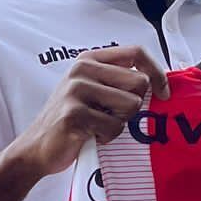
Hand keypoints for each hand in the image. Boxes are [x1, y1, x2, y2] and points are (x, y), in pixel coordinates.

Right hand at [7, 45, 169, 179]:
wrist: (36, 147)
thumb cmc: (71, 121)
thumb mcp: (92, 91)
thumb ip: (118, 81)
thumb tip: (159, 83)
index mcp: (89, 59)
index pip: (136, 53)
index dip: (157, 72)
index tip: (164, 92)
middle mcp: (82, 69)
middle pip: (139, 82)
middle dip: (134, 105)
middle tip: (113, 116)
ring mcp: (76, 90)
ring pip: (130, 105)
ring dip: (120, 123)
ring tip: (98, 125)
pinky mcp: (75, 114)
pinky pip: (114, 127)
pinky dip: (107, 137)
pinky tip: (90, 135)